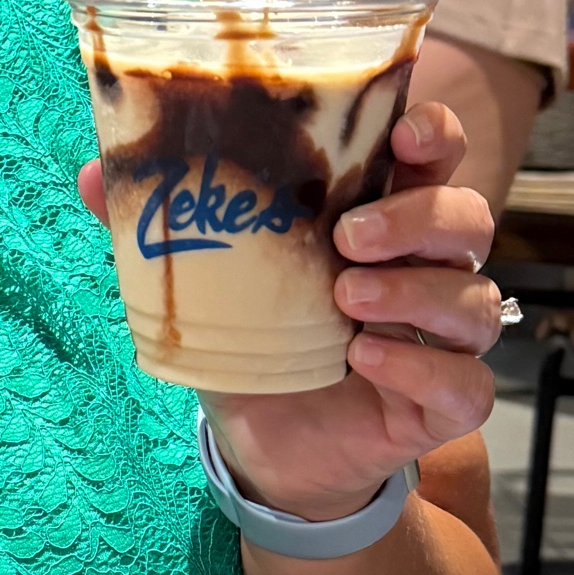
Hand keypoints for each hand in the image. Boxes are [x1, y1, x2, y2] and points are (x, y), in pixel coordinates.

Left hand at [77, 102, 500, 521]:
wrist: (262, 443)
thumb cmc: (251, 337)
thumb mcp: (204, 278)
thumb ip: (161, 225)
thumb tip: (95, 174)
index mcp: (378, 215)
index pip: (434, 154)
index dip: (432, 132)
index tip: (399, 131)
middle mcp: (422, 267)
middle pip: (468, 218)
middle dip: (418, 216)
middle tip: (347, 236)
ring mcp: (439, 337)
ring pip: (478, 300)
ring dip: (417, 291)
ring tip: (345, 299)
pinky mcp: (437, 404)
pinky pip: (468, 385)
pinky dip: (423, 370)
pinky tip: (366, 361)